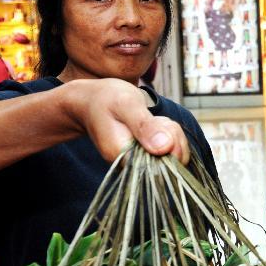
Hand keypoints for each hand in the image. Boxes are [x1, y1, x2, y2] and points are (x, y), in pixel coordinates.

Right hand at [64, 79, 190, 162]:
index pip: (166, 163)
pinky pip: (170, 147)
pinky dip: (167, 132)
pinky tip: (152, 123)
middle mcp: (133, 165)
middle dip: (172, 133)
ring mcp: (140, 161)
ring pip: (175, 151)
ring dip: (170, 131)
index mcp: (125, 158)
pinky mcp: (146, 155)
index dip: (171, 142)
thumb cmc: (105, 100)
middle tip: (152, 118)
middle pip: (174, 157)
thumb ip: (145, 126)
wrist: (90, 102)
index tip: (157, 122)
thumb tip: (164, 147)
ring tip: (150, 119)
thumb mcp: (126, 105)